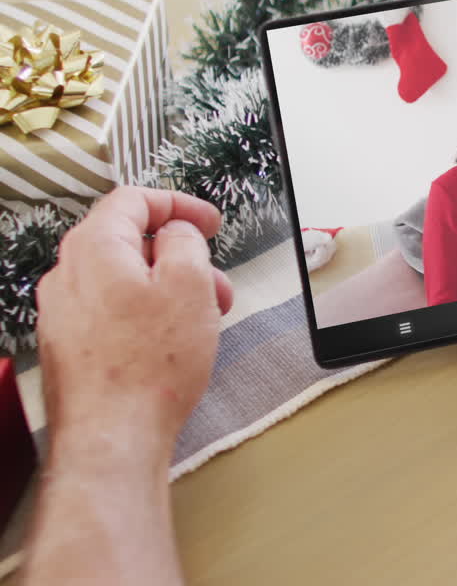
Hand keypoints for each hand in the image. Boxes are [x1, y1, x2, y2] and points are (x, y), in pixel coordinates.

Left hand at [36, 187, 233, 451]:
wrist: (112, 434)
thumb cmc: (149, 366)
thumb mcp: (190, 283)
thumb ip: (185, 240)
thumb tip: (177, 233)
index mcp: (94, 247)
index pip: (133, 200)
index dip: (179, 204)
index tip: (208, 221)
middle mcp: (67, 275)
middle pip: (128, 242)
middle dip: (180, 256)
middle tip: (215, 281)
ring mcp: (62, 312)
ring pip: (122, 280)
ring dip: (167, 289)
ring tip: (202, 320)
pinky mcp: (68, 345)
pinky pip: (111, 312)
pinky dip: (145, 314)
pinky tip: (172, 343)